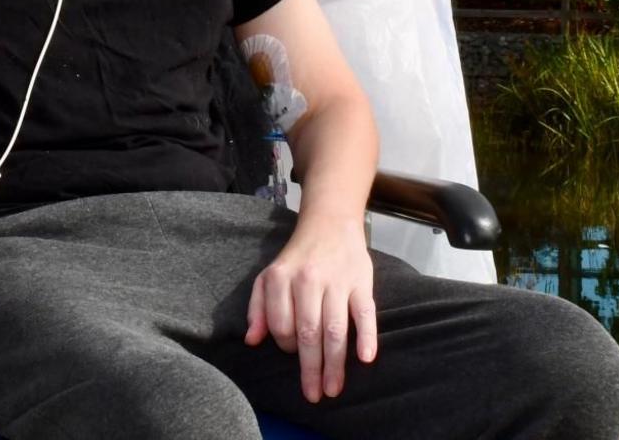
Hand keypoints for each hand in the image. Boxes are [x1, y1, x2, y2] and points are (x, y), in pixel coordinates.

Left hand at [245, 219, 378, 402]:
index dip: (285, 345)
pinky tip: (365, 358)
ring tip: (333, 389)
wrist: (330, 223)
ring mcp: (336, 281)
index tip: (293, 354)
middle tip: (314, 395)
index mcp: (281, 279)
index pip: (281, 325)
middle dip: (310, 368)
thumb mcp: (268, 276)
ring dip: (334, 363)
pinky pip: (365, 312)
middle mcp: (307, 280)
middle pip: (308, 332)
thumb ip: (257, 308)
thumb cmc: (297, 258)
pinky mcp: (361, 281)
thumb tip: (252, 341)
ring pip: (334, 329)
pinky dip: (366, 336)